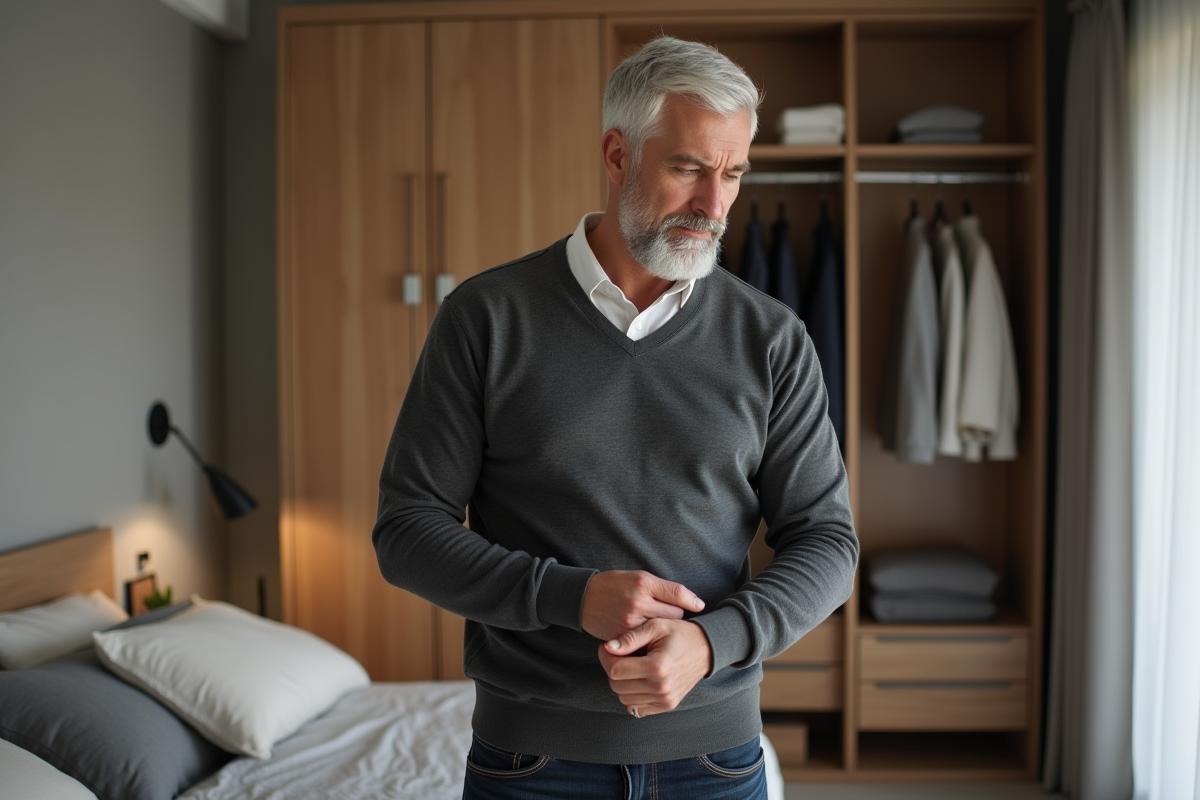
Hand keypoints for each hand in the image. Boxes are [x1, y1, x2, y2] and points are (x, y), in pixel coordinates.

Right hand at [581, 570, 704, 641]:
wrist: (582, 598)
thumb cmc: (614, 585)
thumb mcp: (639, 577)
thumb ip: (665, 588)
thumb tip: (697, 603)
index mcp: (643, 584)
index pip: (678, 596)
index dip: (691, 602)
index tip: (699, 607)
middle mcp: (637, 603)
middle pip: (673, 615)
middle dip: (673, 615)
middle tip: (669, 614)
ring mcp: (629, 622)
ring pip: (661, 631)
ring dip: (662, 629)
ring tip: (657, 624)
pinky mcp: (622, 637)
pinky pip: (645, 643)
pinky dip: (648, 640)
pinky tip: (646, 635)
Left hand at [597, 618, 712, 716]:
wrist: (706, 649)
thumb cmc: (680, 634)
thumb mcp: (656, 626)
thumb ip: (630, 638)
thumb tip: (608, 647)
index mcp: (657, 666)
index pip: (615, 670)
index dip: (605, 657)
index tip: (607, 647)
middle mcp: (661, 687)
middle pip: (617, 686)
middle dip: (612, 669)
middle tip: (618, 655)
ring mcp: (665, 699)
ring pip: (624, 698)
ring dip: (621, 683)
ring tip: (630, 666)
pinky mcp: (667, 705)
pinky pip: (636, 708)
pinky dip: (632, 695)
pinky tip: (638, 679)